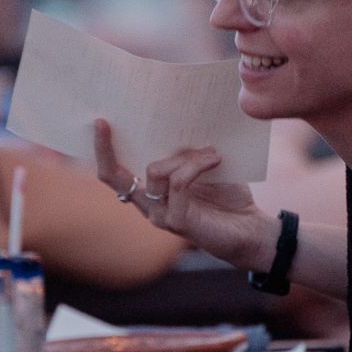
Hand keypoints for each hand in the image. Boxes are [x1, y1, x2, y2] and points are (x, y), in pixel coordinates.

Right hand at [93, 120, 274, 271]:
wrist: (251, 229)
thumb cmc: (227, 197)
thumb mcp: (204, 166)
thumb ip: (186, 153)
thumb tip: (174, 128)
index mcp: (150, 191)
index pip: (115, 173)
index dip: (103, 149)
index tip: (100, 122)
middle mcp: (148, 205)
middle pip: (114, 177)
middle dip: (106, 148)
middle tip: (104, 122)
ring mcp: (160, 215)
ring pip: (155, 171)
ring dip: (184, 156)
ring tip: (212, 153)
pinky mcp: (177, 221)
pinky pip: (178, 182)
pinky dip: (196, 166)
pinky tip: (215, 160)